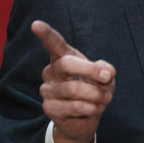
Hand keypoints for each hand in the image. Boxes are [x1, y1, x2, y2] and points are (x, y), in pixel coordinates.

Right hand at [32, 20, 115, 142]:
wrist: (87, 118)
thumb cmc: (95, 91)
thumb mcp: (106, 78)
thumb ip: (107, 71)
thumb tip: (105, 72)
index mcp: (64, 58)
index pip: (54, 44)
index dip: (46, 34)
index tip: (36, 24)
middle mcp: (51, 71)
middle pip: (66, 64)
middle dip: (91, 70)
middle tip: (107, 78)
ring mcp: (47, 90)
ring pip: (73, 89)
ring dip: (96, 95)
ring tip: (104, 99)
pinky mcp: (49, 108)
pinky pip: (74, 106)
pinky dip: (92, 108)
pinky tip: (94, 109)